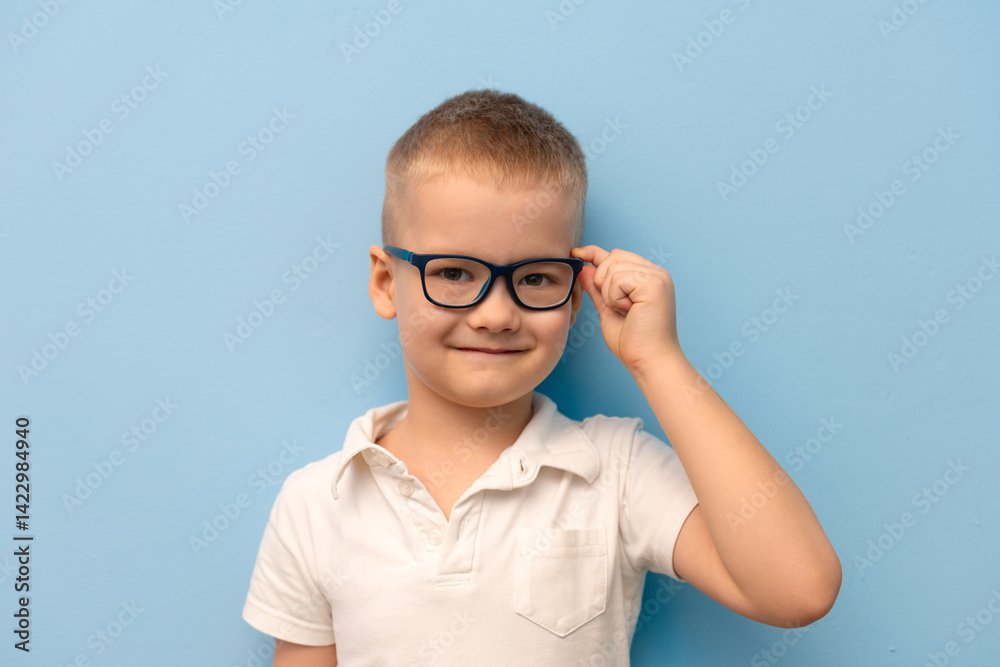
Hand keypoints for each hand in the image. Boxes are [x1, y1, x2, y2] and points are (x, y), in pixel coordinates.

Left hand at [571, 245, 682, 372]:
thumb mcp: (608, 309)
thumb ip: (598, 289)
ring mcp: (657, 277)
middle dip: (602, 281)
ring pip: (613, 268)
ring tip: (625, 311)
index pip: (617, 255)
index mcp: (648, 277)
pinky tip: (629, 310)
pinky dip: (615, 297)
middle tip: (616, 306)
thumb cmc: (633, 342)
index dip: (594, 252)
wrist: (648, 361)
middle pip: (613, 256)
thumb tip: (584, 268)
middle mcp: (656, 273)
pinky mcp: (654, 283)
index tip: (576, 253)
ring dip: (610, 293)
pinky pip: (618, 278)